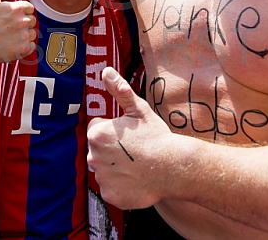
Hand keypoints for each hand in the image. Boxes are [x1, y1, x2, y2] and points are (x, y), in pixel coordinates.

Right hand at [0, 0, 35, 63]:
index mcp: (18, 8)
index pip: (29, 9)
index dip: (20, 13)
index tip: (9, 18)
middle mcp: (23, 21)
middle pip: (31, 21)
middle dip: (22, 24)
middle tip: (8, 28)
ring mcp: (24, 36)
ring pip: (32, 34)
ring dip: (24, 36)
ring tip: (9, 37)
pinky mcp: (23, 49)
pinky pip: (31, 46)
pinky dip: (24, 47)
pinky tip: (12, 45)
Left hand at [87, 67, 173, 208]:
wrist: (174, 167)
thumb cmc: (156, 136)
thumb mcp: (138, 109)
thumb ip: (119, 90)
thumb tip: (106, 71)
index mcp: (97, 134)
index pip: (96, 129)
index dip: (113, 130)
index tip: (129, 135)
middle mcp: (93, 157)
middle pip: (98, 150)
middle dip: (112, 149)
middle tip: (134, 150)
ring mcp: (101, 178)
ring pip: (104, 169)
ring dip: (115, 167)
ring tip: (136, 164)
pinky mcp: (110, 195)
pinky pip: (111, 188)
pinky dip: (120, 185)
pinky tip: (136, 179)